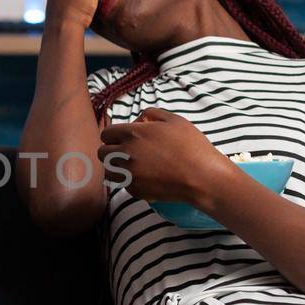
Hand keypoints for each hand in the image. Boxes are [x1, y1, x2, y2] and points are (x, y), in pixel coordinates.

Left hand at [99, 108, 236, 204]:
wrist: (202, 176)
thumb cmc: (191, 145)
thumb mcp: (174, 120)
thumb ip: (152, 114)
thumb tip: (140, 119)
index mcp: (133, 134)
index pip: (106, 134)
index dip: (113, 135)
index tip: (121, 138)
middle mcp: (126, 154)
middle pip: (102, 153)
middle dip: (111, 150)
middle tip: (125, 151)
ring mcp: (129, 174)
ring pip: (109, 171)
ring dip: (116, 167)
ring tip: (131, 165)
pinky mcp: (135, 190)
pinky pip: (122, 184)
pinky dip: (128, 181)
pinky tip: (143, 177)